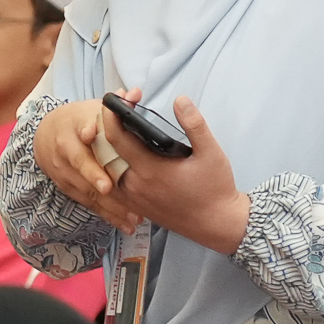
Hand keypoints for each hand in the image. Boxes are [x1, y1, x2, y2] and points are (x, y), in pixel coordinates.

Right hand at [36, 98, 141, 232]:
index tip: (92, 133)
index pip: (79, 126)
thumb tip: (134, 94)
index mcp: (75, 125)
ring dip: (108, 203)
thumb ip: (118, 104)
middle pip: (80, 162)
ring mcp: (64, 171)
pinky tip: (125, 224)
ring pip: (85, 187)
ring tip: (131, 214)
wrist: (46, 136)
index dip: (86, 130)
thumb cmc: (80, 121)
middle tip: (108, 186)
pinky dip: (106, 214)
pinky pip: (88, 202)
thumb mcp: (95, 108)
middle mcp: (66, 149)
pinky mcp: (68, 188)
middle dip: (93, 174)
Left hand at [106, 93, 249, 255]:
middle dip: (108, 127)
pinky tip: (122, 156)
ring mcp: (134, 198)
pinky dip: (111, 167)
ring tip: (117, 129)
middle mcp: (136, 185)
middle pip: (106, 152)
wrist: (217, 224)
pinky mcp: (136, 206)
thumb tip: (180, 100)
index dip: (111, 115)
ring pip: (107, 168)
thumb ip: (194, 124)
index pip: (117, 138)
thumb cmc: (215, 190)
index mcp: (150, 170)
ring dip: (108, 147)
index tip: (115, 99)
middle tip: (117, 110)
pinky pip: (114, 183)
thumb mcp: (211, 153)